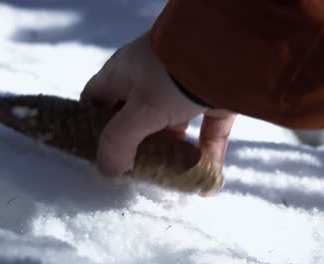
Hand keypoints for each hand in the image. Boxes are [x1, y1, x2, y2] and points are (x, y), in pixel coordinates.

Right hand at [81, 31, 235, 177]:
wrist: (231, 49)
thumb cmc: (173, 77)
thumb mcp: (141, 110)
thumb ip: (119, 142)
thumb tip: (107, 170)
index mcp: (124, 73)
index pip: (97, 99)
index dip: (92, 125)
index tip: (97, 154)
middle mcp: (151, 78)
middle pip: (135, 118)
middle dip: (136, 147)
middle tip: (136, 173)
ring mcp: (184, 87)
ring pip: (173, 126)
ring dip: (173, 153)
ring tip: (171, 180)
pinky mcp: (214, 96)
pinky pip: (207, 129)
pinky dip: (208, 152)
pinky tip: (210, 180)